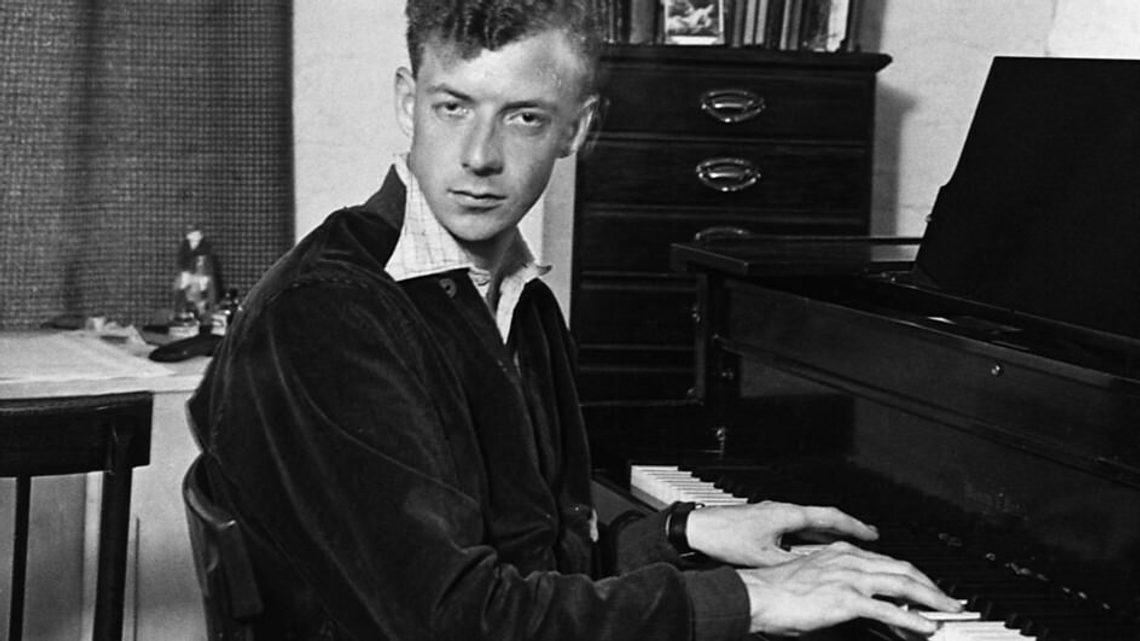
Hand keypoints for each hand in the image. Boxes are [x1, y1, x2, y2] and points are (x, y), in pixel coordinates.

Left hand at [685, 500, 878, 566]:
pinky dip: (810, 537)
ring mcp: (773, 515)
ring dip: (828, 533)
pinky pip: (796, 528)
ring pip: (809, 523)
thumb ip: (792, 565)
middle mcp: (783, 510)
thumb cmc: (725, 537)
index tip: (873, 534)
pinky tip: (811, 549)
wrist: (698, 528)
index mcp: (788, 514)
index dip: (855, 526)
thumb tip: (815, 576)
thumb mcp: (765, 557)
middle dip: (847, 528)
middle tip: (868, 537)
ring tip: (846, 544)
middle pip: (823, 518)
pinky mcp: (763, 522)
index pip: (831, 517)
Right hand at [735, 541, 960, 636]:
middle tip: (948, 598)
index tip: (924, 586)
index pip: (885, 561)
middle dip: (930, 583)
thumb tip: (855, 604)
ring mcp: (848, 578)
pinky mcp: (846, 599)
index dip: (910, 574)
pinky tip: (925, 627)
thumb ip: (836, 587)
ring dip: (931, 598)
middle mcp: (848, 560)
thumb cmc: (774, 592)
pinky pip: (888, 610)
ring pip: (902, 583)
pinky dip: (911, 619)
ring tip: (948, 610)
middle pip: (902, 568)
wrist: (755, 595)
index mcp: (839, 554)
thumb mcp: (811, 582)